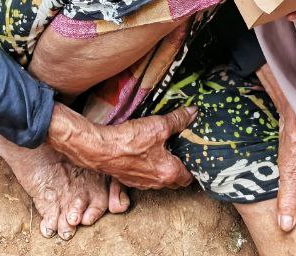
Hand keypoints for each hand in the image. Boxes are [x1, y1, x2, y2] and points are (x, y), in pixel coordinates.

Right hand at [47, 103, 195, 189]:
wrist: (100, 149)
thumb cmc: (129, 141)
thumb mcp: (158, 125)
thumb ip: (178, 120)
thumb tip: (193, 113)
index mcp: (169, 172)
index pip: (188, 177)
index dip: (194, 166)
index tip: (195, 156)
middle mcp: (156, 182)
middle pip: (175, 181)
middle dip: (181, 169)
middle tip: (183, 152)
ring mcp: (141, 183)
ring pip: (159, 179)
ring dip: (164, 168)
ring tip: (166, 152)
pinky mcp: (128, 179)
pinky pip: (145, 176)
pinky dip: (149, 168)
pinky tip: (146, 154)